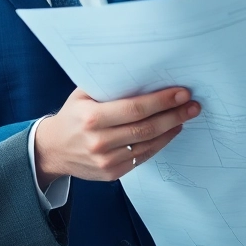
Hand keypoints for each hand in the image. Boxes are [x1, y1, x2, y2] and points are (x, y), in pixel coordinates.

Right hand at [34, 87, 200, 184]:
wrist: (53, 150)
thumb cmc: (72, 116)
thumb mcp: (82, 96)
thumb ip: (108, 87)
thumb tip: (143, 72)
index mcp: (92, 118)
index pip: (134, 108)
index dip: (161, 101)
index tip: (181, 93)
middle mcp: (99, 141)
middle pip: (146, 128)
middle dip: (173, 115)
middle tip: (192, 105)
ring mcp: (106, 160)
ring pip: (148, 145)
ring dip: (171, 130)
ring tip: (185, 117)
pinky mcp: (112, 173)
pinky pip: (142, 158)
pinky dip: (159, 144)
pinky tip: (169, 132)